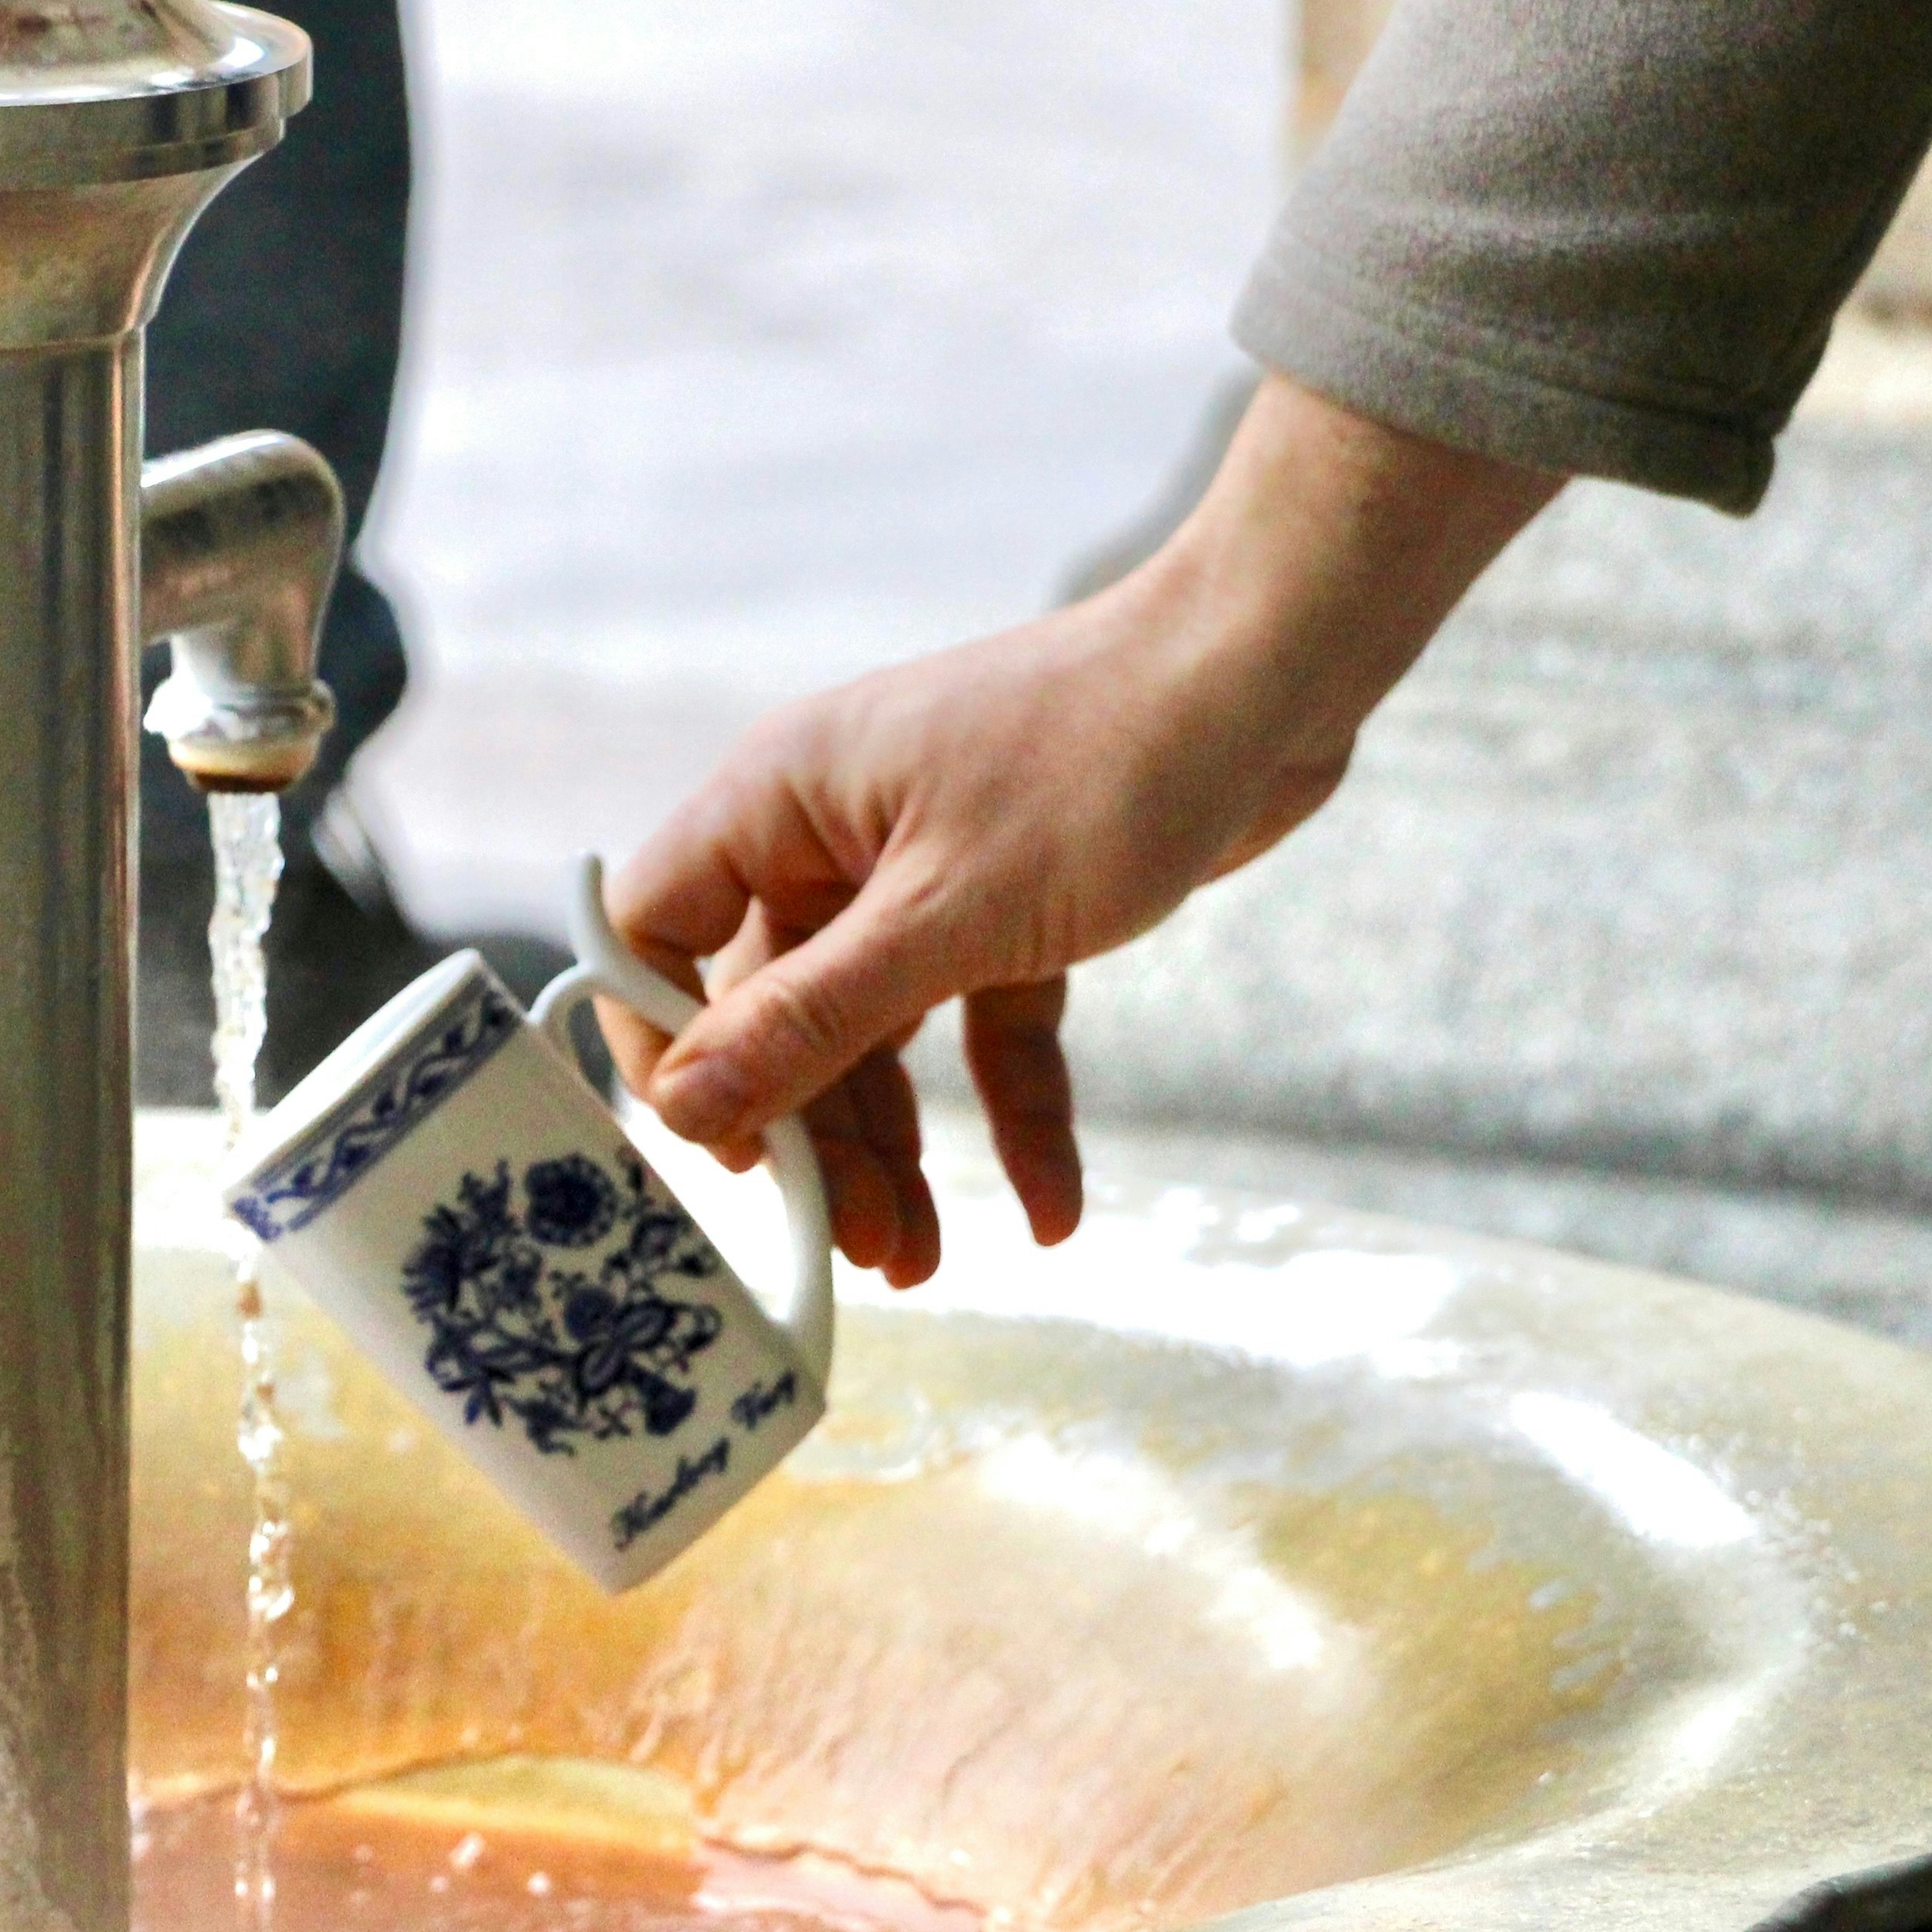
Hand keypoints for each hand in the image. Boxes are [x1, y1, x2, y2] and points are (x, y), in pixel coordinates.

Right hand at [604, 375, 1559, 1283]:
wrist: (1278, 672)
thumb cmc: (1107, 757)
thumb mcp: (948, 917)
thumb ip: (810, 1018)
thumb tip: (682, 1107)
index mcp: (776, 803)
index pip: (653, 933)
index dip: (664, 1043)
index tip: (723, 1143)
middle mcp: (830, 835)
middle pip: (774, 1010)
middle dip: (814, 1133)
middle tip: (855, 1241)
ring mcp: (921, 867)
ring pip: (877, 1031)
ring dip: (898, 1146)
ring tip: (919, 1259)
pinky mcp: (1012, 899)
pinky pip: (983, 1021)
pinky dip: (1011, 1105)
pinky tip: (1049, 1206)